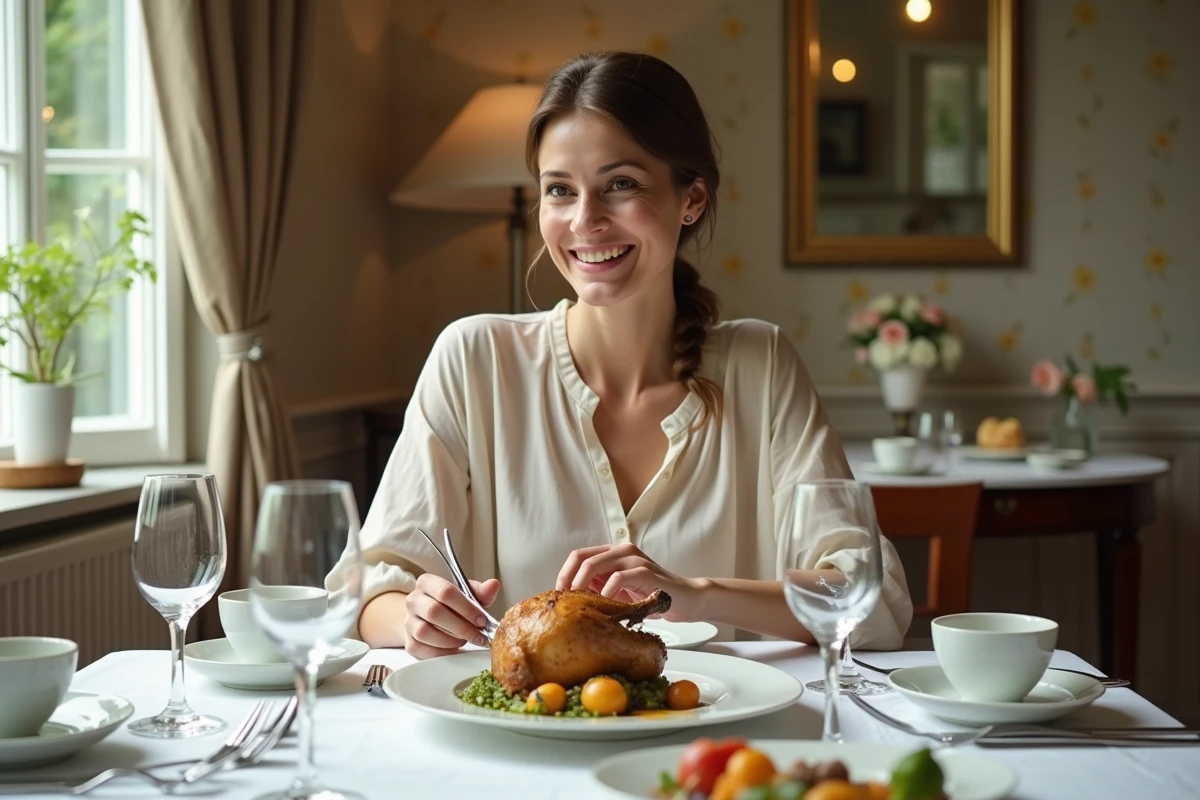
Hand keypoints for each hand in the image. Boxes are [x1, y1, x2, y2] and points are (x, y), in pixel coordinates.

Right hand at [404, 573, 500, 659]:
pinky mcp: (408, 642)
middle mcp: (413, 600)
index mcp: (427, 583)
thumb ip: (480, 592)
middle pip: (434, 612)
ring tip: (464, 640)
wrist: (427, 618)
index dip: (467, 608)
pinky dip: (443, 652)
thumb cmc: (450, 605)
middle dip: (462, 627)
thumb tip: (493, 585)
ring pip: (426, 632)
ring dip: (451, 640)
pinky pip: (423, 649)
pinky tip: (454, 648)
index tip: (482, 620)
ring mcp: (408, 621)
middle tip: (478, 636)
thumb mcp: (466, 595)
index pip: (445, 592)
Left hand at [555, 542, 705, 621]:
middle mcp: (622, 551)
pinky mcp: (646, 572)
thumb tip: (571, 597)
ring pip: (595, 565)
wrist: (686, 599)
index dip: (564, 574)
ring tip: (582, 605)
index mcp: (613, 553)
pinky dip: (607, 593)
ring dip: (583, 586)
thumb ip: (599, 587)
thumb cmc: (651, 596)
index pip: (578, 556)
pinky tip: (606, 606)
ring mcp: (634, 559)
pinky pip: (618, 578)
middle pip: (582, 559)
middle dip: (569, 581)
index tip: (559, 595)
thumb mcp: (619, 592)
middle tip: (566, 602)